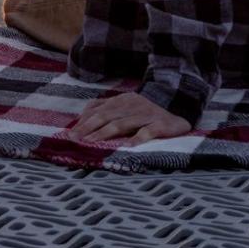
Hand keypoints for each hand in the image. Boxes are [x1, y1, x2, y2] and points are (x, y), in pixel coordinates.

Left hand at [66, 91, 191, 145]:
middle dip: (89, 129)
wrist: (178, 104)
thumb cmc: (144, 110)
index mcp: (120, 101)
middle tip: (76, 140)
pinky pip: (148, 131)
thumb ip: (102, 109)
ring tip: (93, 143)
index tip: (70, 135)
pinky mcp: (161, 124)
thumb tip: (79, 119)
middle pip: (106, 117)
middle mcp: (131, 105)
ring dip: (105, 134)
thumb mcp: (123, 106)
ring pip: (122, 124)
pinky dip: (138, 138)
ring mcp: (145, 114)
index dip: (83, 123)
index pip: (97, 111)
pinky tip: (130, 146)